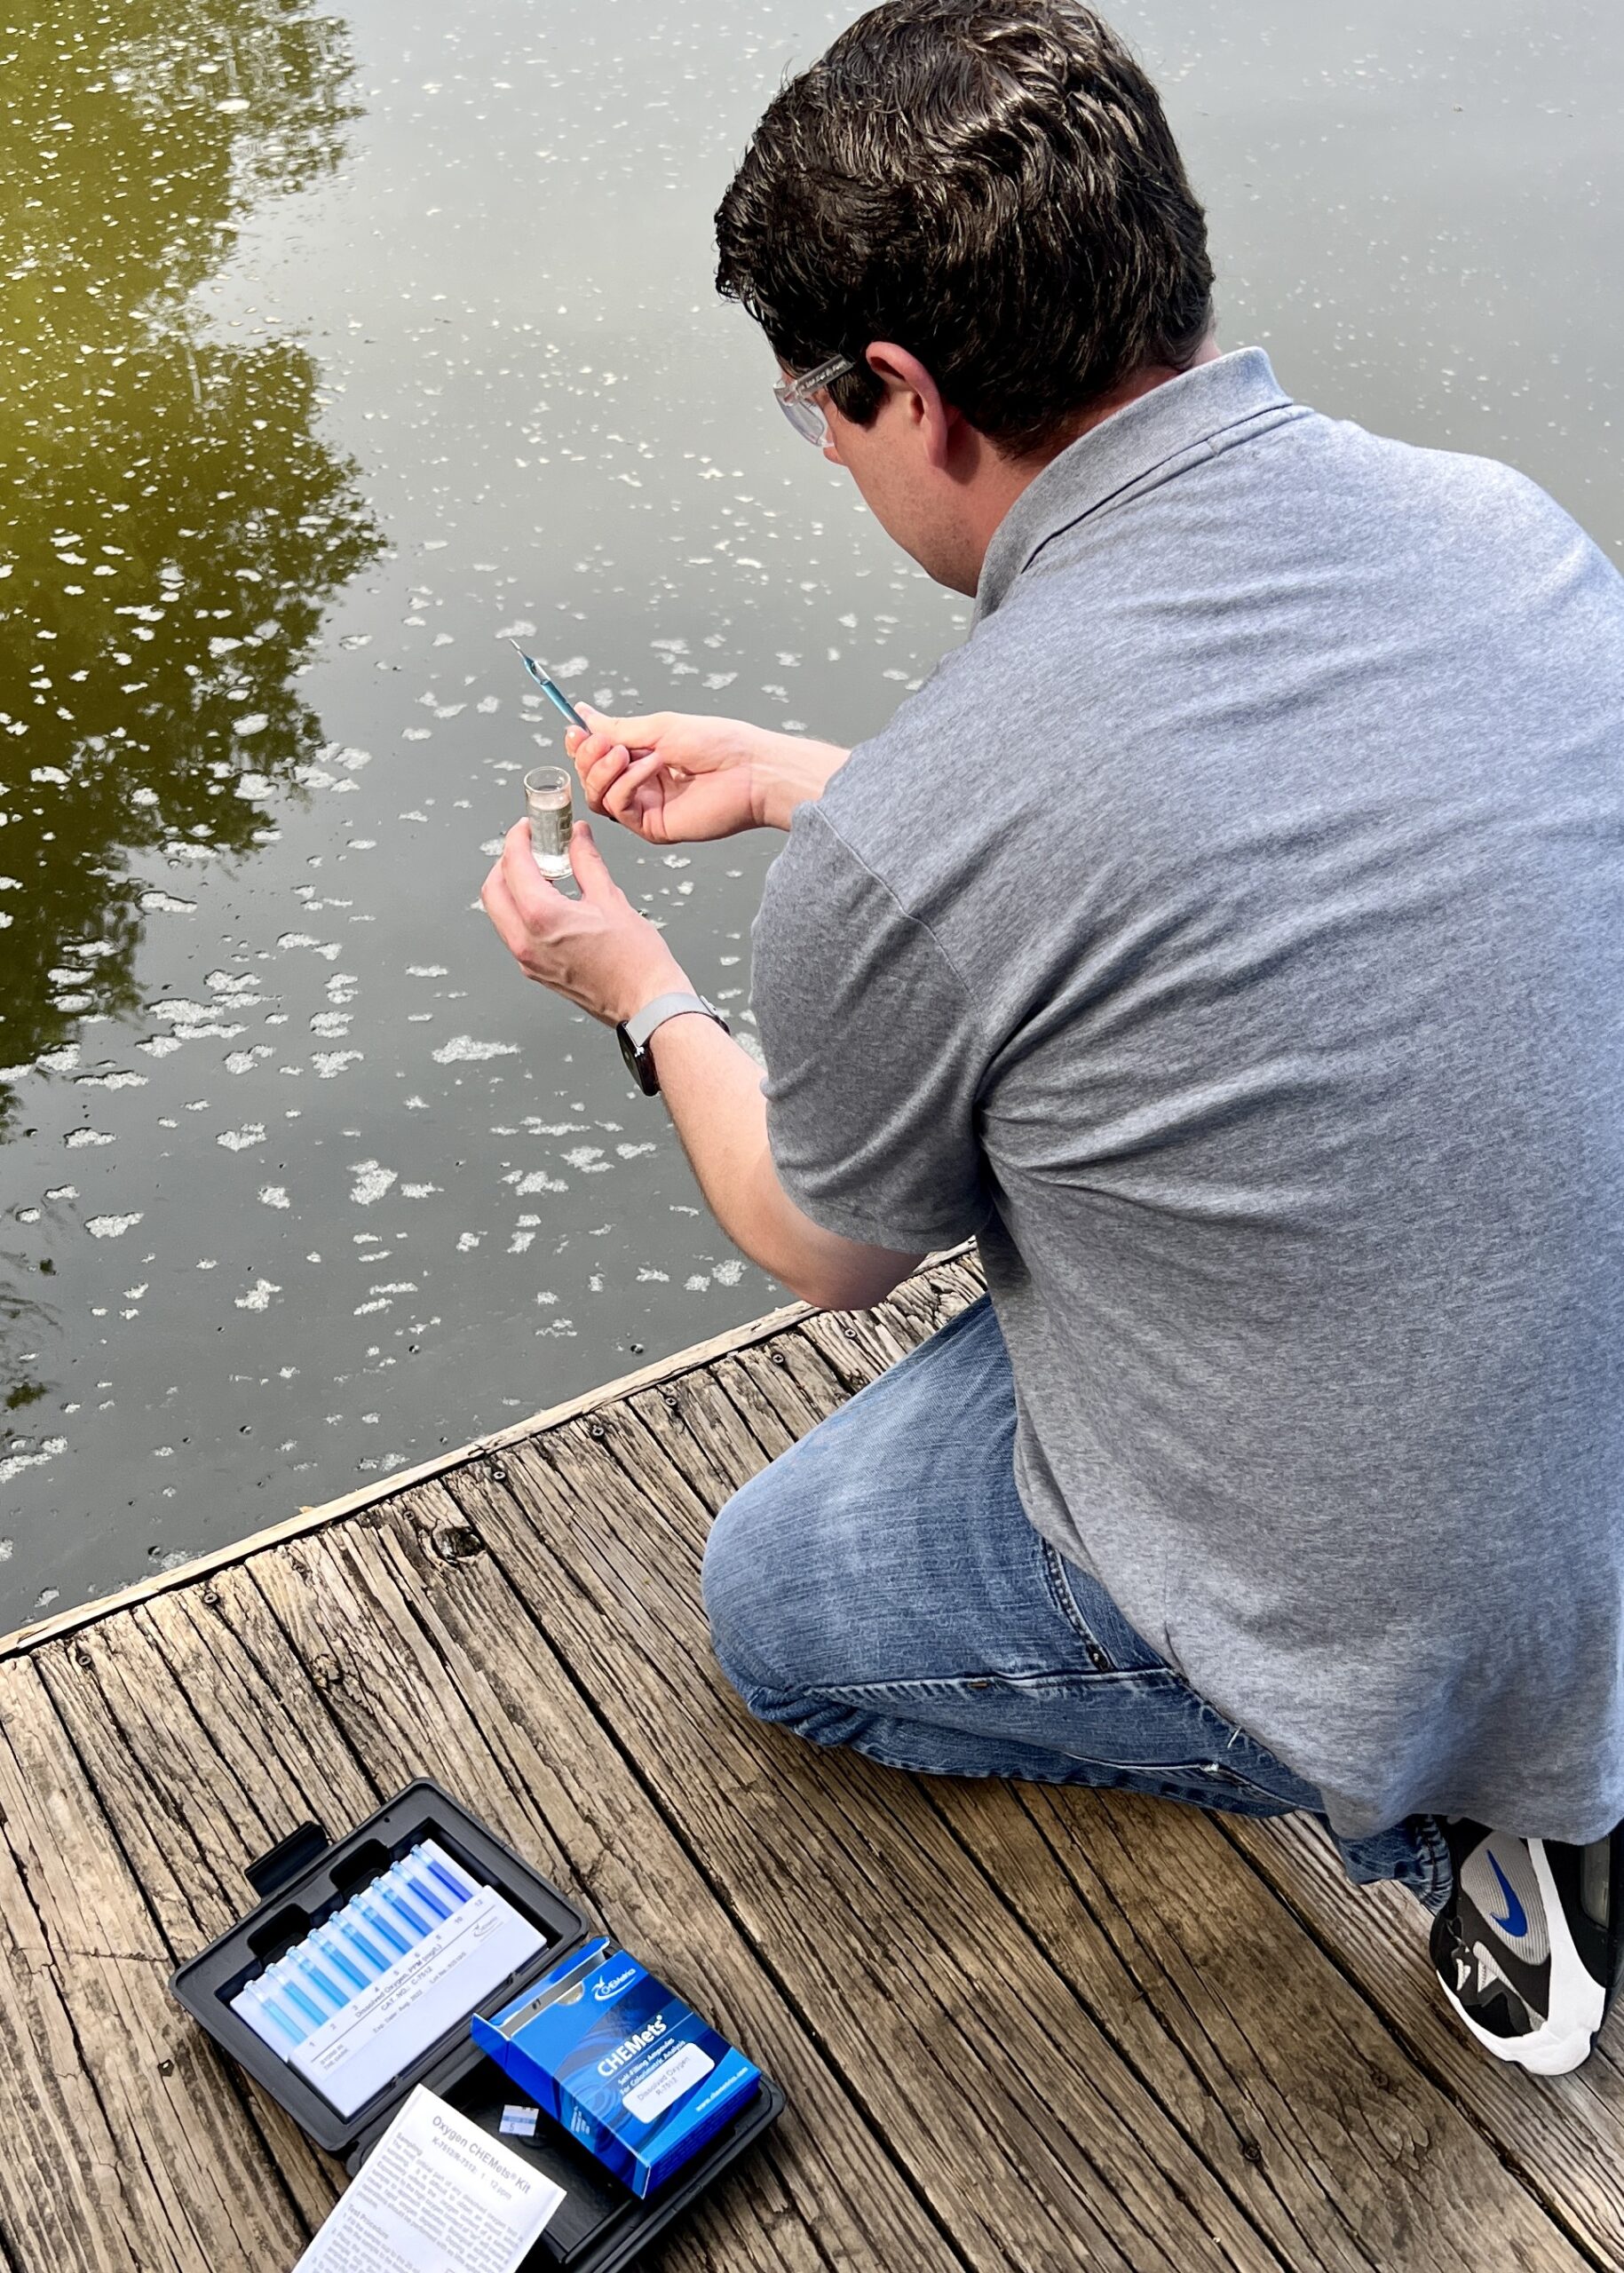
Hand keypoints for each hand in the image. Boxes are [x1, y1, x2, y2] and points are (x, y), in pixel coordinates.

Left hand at [480, 818, 687, 1026]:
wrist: (647, 1002)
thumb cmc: (637, 962)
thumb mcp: (611, 899)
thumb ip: (586, 862)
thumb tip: (578, 837)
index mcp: (543, 918)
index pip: (513, 865)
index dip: (518, 839)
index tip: (528, 828)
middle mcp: (527, 942)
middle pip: (492, 890)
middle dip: (505, 863)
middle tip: (528, 848)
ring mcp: (529, 960)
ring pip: (499, 914)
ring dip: (510, 888)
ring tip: (539, 873)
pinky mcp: (536, 971)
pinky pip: (514, 933)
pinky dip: (520, 911)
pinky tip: (546, 902)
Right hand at [565, 709, 849, 841]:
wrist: (750, 770)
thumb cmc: (719, 744)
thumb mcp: (660, 727)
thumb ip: (618, 727)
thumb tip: (585, 714)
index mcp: (643, 757)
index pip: (597, 756)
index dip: (582, 745)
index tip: (575, 729)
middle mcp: (642, 784)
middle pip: (591, 778)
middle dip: (589, 757)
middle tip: (606, 744)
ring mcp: (647, 807)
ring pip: (598, 796)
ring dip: (605, 771)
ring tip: (630, 754)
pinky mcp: (654, 827)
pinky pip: (619, 808)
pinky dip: (626, 784)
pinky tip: (650, 768)